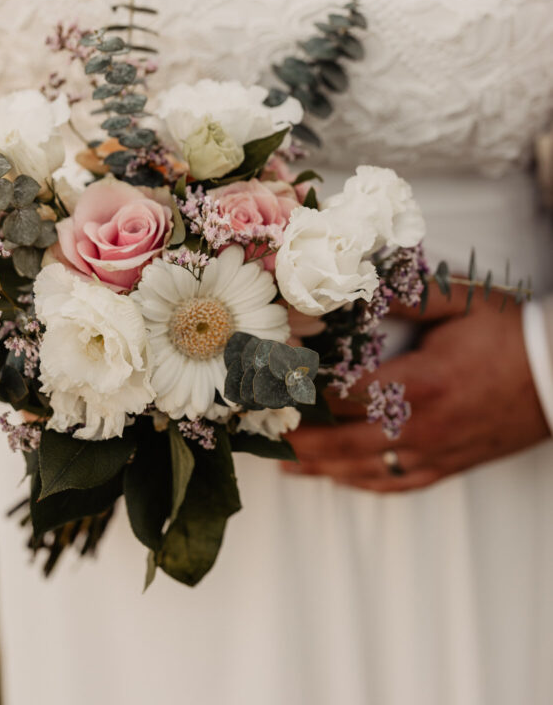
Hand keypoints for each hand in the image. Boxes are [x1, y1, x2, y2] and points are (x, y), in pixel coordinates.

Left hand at [283, 284, 550, 491]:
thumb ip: (404, 297)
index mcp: (417, 383)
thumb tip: (356, 285)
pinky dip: (358, 483)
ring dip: (318, 466)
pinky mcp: (447, 466)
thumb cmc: (509, 336)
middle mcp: (419, 427)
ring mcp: (433, 452)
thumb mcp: (459, 302)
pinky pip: (393, 483)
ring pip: (361, 469)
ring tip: (282, 461)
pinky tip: (337, 478)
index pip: (340, 395)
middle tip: (258, 431)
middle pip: (340, 441)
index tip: (267, 386)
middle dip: (296, 438)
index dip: (300, 392)